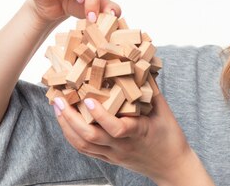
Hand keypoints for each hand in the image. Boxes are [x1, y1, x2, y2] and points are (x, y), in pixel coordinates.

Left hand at [52, 94, 213, 184]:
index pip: (116, 128)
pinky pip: (86, 149)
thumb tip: (141, 64)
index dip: (100, 115)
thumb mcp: (164, 110)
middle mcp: (122, 146)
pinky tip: (65, 121)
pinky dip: (72, 135)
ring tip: (57, 107)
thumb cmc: (170, 137)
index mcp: (138, 133)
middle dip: (70, 118)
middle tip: (58, 99)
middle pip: (90, 137)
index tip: (88, 99)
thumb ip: (150, 88)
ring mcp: (113, 154)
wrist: (171, 166)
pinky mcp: (109, 159)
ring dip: (66, 125)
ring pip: (83, 144)